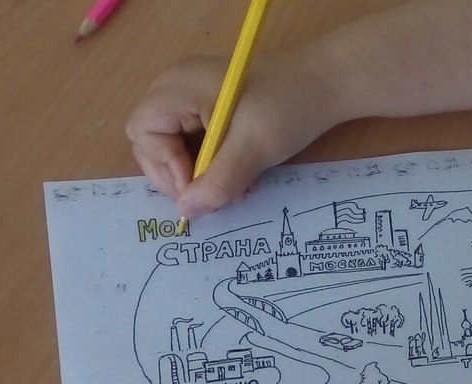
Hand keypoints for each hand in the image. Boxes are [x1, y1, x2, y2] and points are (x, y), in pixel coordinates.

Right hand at [126, 53, 341, 218]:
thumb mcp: (254, 148)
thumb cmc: (288, 107)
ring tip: (235, 188)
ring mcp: (191, 97)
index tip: (199, 187)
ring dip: (200, 175)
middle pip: (151, 142)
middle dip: (180, 175)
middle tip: (214, 195)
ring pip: (174, 148)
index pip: (144, 133)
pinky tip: (239, 176)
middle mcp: (176, 88)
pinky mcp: (208, 108)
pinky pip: (193, 144)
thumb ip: (218, 181)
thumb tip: (186, 212)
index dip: (165, 166)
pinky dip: (211, 165)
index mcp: (178, 87)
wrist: (327, 84)